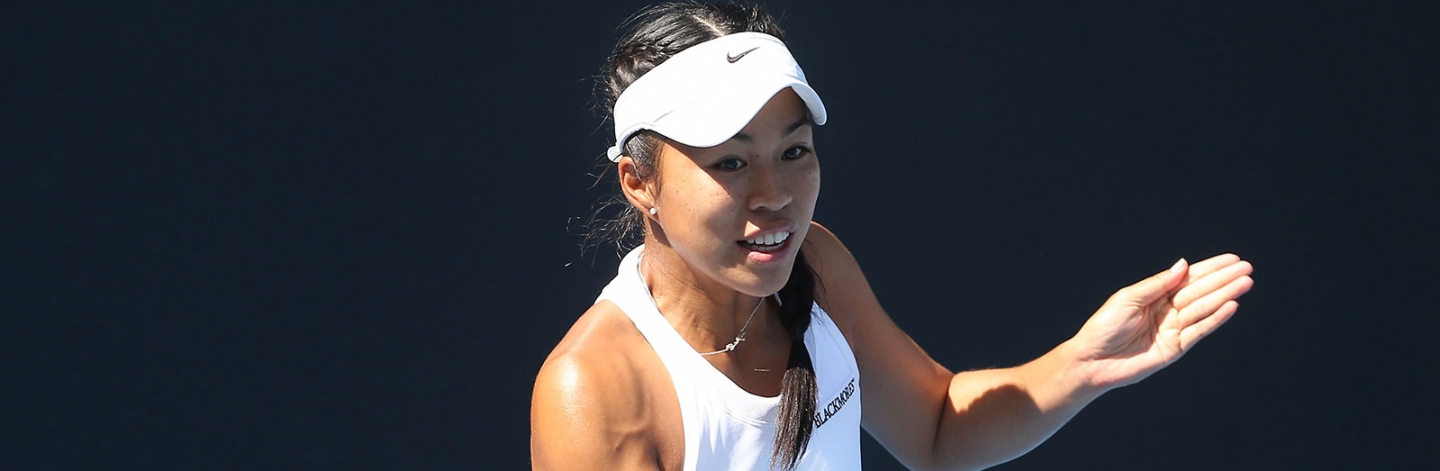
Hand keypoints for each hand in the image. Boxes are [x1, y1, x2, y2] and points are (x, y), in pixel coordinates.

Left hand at [1067, 254, 1253, 389]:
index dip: (1210, 268)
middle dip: (1223, 279)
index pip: (1188, 278)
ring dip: (1225, 295)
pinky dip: (1215, 318)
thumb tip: (1184, 264)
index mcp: (1155, 295)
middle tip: (1247, 268)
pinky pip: (1199, 331)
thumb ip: (1158, 284)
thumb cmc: (1104, 327)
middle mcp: (1167, 310)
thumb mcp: (1128, 298)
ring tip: (1245, 283)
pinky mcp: (1175, 348)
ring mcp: (1173, 329)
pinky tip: (1231, 305)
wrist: (1092, 361)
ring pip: (1204, 308)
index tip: (1232, 259)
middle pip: (1200, 291)